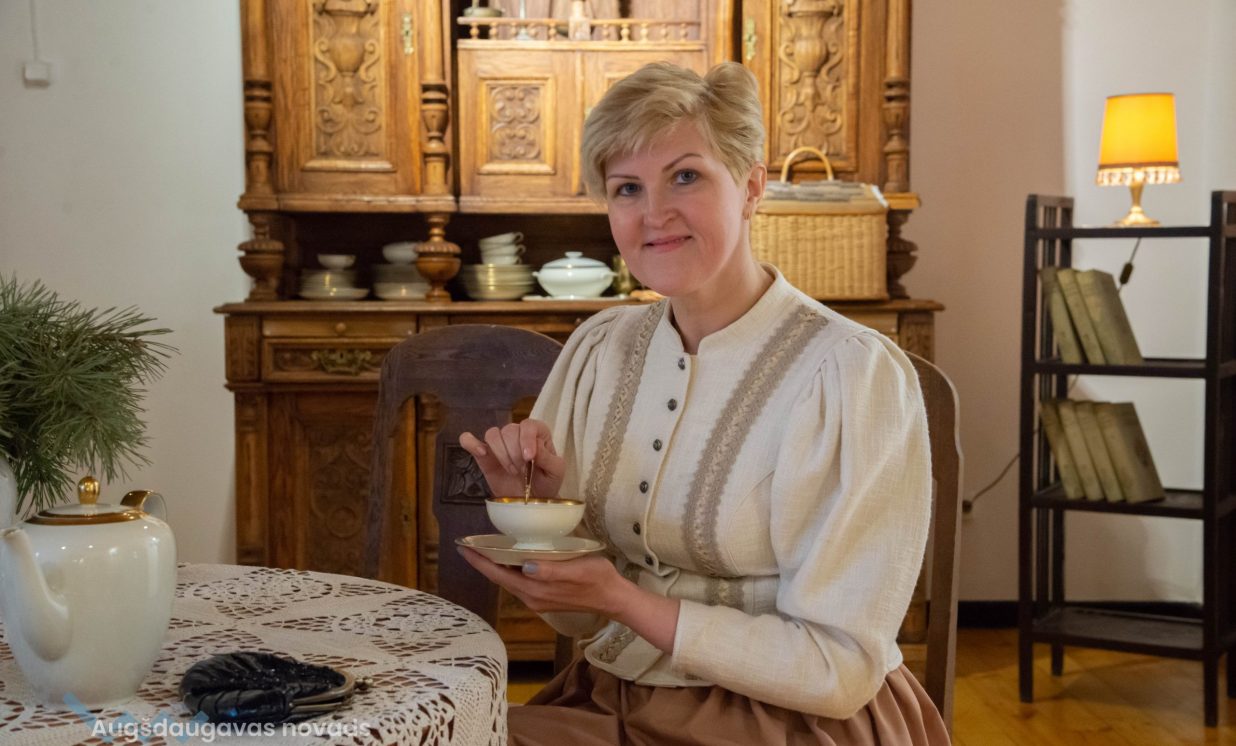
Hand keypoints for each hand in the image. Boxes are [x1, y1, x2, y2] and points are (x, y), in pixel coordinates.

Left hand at [457, 548, 681, 652]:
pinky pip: (520, 583)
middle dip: (483, 563)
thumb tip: (525, 567)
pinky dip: (510, 570)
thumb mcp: (577, 570)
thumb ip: (550, 571)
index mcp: (535, 590)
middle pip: (500, 579)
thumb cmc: (598, 579)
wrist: (614, 598)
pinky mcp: (545, 598)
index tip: (463, 548)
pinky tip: (510, 559)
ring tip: (485, 549)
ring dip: (496, 566)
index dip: (480, 562)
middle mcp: (532, 598)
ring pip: (509, 581)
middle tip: (468, 545)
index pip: (499, 575)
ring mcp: (538, 599)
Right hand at [458, 419, 565, 498]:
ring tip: (511, 471)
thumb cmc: (546, 483)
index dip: (527, 439)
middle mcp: (517, 434)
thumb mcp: (556, 471)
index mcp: (537, 433)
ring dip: (501, 454)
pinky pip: (469, 440)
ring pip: (493, 434)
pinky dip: (471, 443)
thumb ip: (548, 458)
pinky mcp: (483, 456)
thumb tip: (534, 448)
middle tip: (522, 471)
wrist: (531, 501)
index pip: (528, 425)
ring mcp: (499, 444)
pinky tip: (480, 453)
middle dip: (515, 453)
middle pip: (509, 430)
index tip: (529, 458)